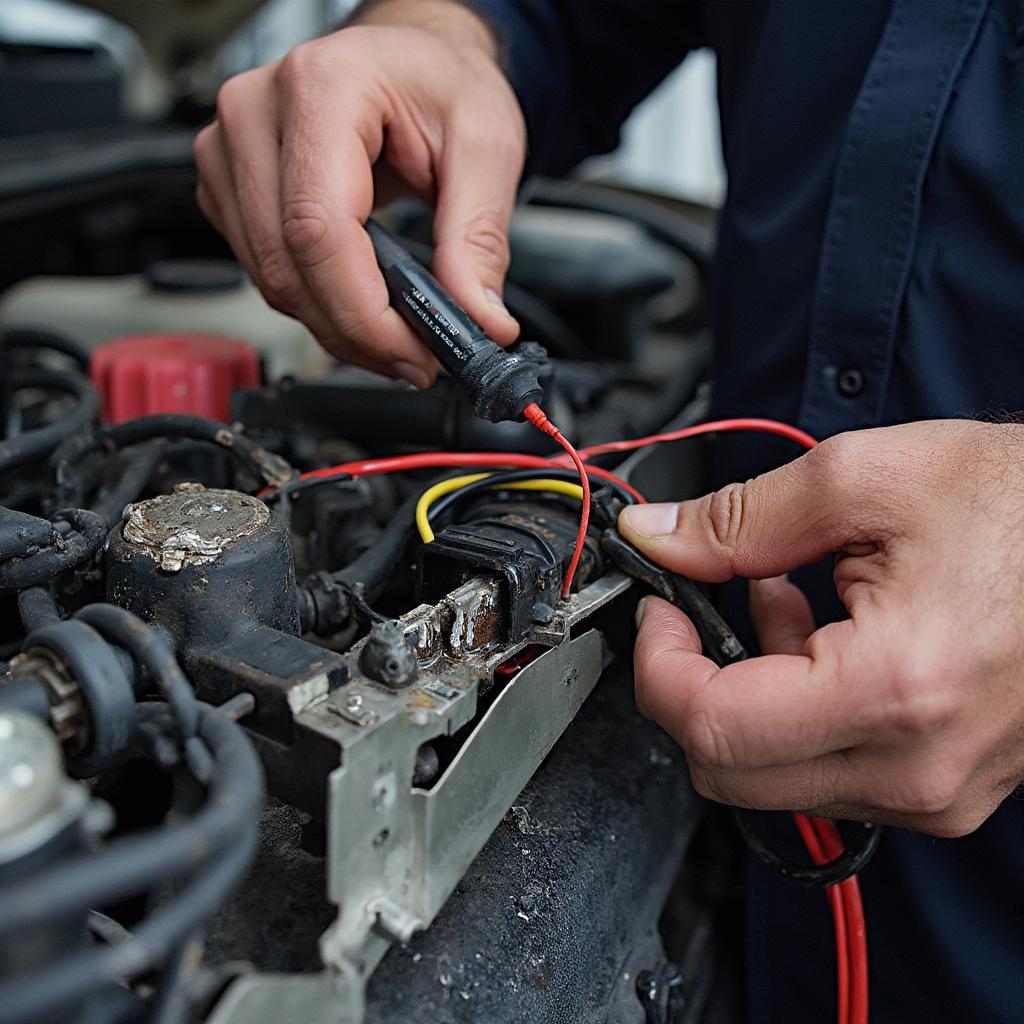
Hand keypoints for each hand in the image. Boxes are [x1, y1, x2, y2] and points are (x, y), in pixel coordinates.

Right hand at [193, 0, 523, 384]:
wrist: (409, 61)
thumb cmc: (439, 82)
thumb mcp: (486, 146)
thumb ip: (480, 238)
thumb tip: (478, 320)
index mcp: (320, 88)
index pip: (318, 228)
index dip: (363, 311)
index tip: (414, 351)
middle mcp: (257, 113)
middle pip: (286, 265)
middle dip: (356, 333)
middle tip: (417, 359)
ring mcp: (232, 151)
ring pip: (270, 281)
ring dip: (336, 328)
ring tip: (398, 337)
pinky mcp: (231, 187)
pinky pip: (264, 273)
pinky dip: (315, 307)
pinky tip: (360, 308)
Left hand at [619, 419, 1023, 835]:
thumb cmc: (1022, 505)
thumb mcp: (863, 480)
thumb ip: (736, 520)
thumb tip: (657, 537)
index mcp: (893, 689)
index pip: (711, 727)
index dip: (658, 663)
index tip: (658, 607)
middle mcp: (917, 766)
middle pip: (727, 768)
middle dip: (691, 683)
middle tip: (700, 605)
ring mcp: (937, 791)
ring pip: (770, 774)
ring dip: (746, 692)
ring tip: (781, 599)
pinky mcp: (946, 787)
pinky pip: (827, 769)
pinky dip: (794, 710)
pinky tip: (820, 638)